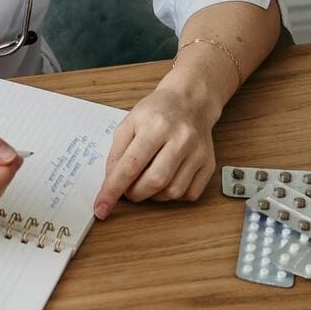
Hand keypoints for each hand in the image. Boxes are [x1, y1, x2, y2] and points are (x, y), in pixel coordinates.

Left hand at [92, 86, 216, 217]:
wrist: (190, 101)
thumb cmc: (157, 112)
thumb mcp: (129, 122)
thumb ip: (117, 152)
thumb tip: (111, 182)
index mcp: (155, 126)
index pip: (130, 165)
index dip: (113, 190)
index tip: (101, 208)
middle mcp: (180, 139)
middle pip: (154, 181)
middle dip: (135, 193)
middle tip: (128, 190)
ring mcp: (197, 152)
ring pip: (173, 191)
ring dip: (153, 195)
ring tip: (147, 181)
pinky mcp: (209, 164)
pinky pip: (190, 194)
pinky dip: (173, 194)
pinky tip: (166, 180)